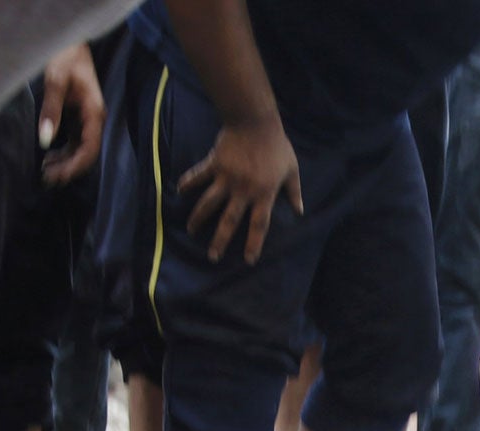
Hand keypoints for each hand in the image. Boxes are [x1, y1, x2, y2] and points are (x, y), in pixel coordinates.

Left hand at [38, 43, 104, 184]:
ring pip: (80, 150)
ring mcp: (87, 120)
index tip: (58, 175)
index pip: (90, 149)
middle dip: (68, 169)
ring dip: (65, 163)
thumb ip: (51, 110)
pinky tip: (49, 157)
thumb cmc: (65, 56)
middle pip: (86, 154)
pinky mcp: (78, 118)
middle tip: (47, 178)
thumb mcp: (55, 81)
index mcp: (94, 113)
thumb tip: (45, 140)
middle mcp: (94, 120)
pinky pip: (74, 142)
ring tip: (45, 171)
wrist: (70, 42)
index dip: (75, 166)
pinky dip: (63, 152)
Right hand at [177, 116, 303, 263]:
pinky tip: (179, 191)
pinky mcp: (214, 164)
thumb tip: (300, 211)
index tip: (248, 260)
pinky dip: (188, 182)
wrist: (255, 121)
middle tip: (212, 257)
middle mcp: (243, 190)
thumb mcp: (292, 169)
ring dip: (198, 218)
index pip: (259, 225)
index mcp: (263, 194)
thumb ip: (294, 191)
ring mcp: (226, 178)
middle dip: (220, 241)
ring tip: (191, 231)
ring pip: (209, 203)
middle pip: (229, 221)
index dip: (254, 243)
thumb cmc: (276, 145)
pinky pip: (198, 176)